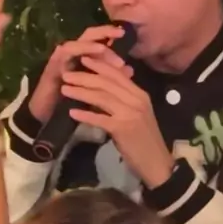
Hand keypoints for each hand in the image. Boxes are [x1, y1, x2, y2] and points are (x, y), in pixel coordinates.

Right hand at [28, 25, 128, 123]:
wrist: (47, 114)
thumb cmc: (71, 100)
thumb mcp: (95, 88)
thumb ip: (111, 78)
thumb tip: (130, 69)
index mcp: (84, 56)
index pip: (99, 39)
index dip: (111, 34)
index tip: (127, 34)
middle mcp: (73, 53)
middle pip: (89, 34)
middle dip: (104, 32)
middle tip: (120, 33)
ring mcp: (62, 57)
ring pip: (78, 42)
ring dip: (92, 45)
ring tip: (105, 49)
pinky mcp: (52, 65)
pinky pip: (65, 53)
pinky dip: (78, 52)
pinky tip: (86, 56)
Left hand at [61, 57, 173, 188]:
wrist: (157, 163)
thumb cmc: (145, 139)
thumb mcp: (137, 114)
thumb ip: (123, 101)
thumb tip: (102, 91)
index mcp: (140, 94)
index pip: (117, 75)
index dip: (100, 66)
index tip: (84, 59)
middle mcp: (136, 100)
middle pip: (107, 83)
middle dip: (85, 77)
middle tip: (67, 74)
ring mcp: (130, 113)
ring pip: (101, 97)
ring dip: (81, 92)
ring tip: (65, 89)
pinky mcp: (122, 129)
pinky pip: (100, 118)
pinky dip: (85, 115)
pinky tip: (72, 113)